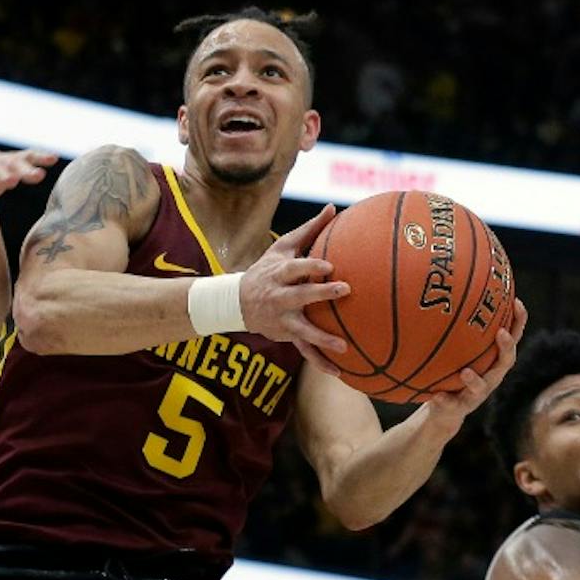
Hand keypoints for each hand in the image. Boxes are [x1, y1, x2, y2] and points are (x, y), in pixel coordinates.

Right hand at [238, 205, 350, 375]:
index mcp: (278, 274)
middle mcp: (278, 297)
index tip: (329, 265)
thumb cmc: (266, 269)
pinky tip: (339, 372)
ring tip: (343, 346)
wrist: (235, 302)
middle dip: (320, 294)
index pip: (294, 269)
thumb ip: (309, 230)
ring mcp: (281, 319)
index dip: (310, 266)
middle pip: (299, 296)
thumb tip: (334, 207)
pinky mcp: (285, 335)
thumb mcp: (281, 248)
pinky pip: (304, 351)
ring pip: (302, 330)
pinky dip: (320, 362)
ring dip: (321, 338)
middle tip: (344, 290)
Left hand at [415, 297, 527, 423]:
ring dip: (475, 380)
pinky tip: (436, 396)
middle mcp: (490, 378)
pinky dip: (444, 400)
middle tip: (501, 334)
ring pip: (481, 389)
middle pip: (505, 363)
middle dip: (506, 348)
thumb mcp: (452, 351)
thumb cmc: (450, 373)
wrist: (442, 411)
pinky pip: (451, 405)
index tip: (516, 302)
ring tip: (466, 373)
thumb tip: (444, 291)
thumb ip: (453, 330)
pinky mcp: (457, 409)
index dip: (517, 322)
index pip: (511, 338)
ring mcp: (475, 395)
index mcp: (492, 361)